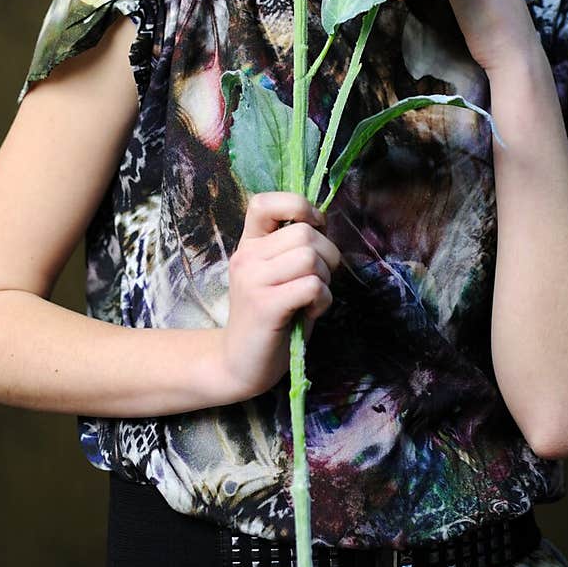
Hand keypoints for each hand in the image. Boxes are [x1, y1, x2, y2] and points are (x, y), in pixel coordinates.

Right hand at [221, 192, 341, 400]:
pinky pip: (312, 286)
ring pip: (310, 257)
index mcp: (249, 244)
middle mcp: (247, 257)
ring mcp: (253, 281)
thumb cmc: (270, 319)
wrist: (240, 364)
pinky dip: (322, 299)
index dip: (299, 206)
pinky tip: (310, 313)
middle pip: (304, 232)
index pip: (265, 202)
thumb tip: (324, 225)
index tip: (314, 228)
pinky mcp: (265, 306)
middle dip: (327, 255)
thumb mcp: (278, 275)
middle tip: (319, 280)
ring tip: (312, 298)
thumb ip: (294, 249)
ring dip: (324, 278)